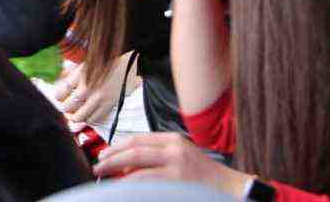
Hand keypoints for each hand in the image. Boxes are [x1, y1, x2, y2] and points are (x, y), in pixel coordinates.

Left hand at [54, 56, 134, 125]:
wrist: (126, 66)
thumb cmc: (104, 64)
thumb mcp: (85, 64)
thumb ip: (72, 75)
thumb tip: (60, 85)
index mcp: (81, 75)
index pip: (62, 90)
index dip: (57, 96)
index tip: (58, 97)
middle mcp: (88, 87)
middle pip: (68, 106)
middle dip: (65, 108)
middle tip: (66, 106)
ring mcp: (99, 98)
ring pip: (80, 116)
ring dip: (75, 116)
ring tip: (75, 113)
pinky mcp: (108, 105)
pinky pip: (94, 119)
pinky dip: (88, 119)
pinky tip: (88, 115)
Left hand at [93, 132, 253, 191]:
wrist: (231, 189)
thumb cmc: (204, 176)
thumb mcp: (181, 157)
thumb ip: (158, 156)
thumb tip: (126, 165)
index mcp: (173, 139)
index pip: (138, 139)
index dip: (118, 147)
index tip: (105, 154)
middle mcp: (173, 149)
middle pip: (133, 150)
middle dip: (112, 158)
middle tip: (98, 166)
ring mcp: (176, 166)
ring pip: (137, 166)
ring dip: (117, 172)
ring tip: (105, 177)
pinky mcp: (178, 182)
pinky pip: (147, 182)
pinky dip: (131, 184)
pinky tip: (122, 188)